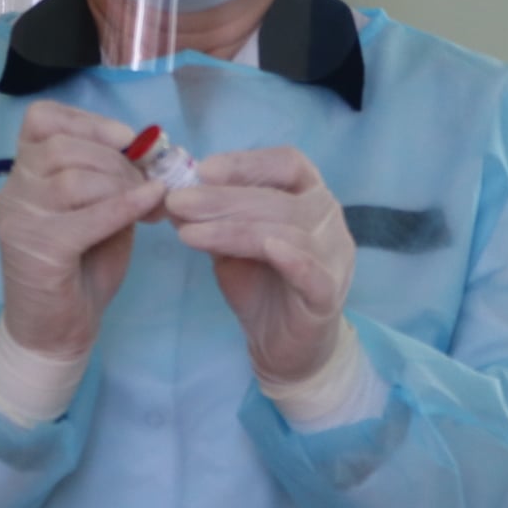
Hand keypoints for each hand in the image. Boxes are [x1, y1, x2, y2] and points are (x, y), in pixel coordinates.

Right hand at [0, 100, 165, 358]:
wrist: (57, 333)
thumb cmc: (80, 269)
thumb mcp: (100, 211)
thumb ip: (112, 181)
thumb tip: (151, 155)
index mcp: (22, 174)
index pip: (40, 120)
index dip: (87, 120)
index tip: (126, 137)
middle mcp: (12, 192)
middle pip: (62, 147)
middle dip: (116, 159)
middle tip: (149, 182)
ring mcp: (20, 221)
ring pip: (73, 178)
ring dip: (121, 184)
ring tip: (148, 201)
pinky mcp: (38, 250)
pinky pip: (87, 216)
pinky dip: (124, 206)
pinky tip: (150, 205)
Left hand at [164, 147, 354, 385]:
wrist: (281, 345)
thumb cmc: (260, 283)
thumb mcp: (230, 243)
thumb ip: (213, 217)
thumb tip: (174, 193)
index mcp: (308, 196)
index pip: (286, 163)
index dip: (246, 163)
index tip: (202, 170)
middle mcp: (327, 218)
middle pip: (278, 198)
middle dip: (222, 198)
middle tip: (178, 202)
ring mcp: (333, 254)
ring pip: (285, 232)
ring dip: (232, 229)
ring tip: (188, 233)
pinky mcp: (328, 293)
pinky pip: (312, 271)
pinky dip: (291, 257)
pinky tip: (267, 248)